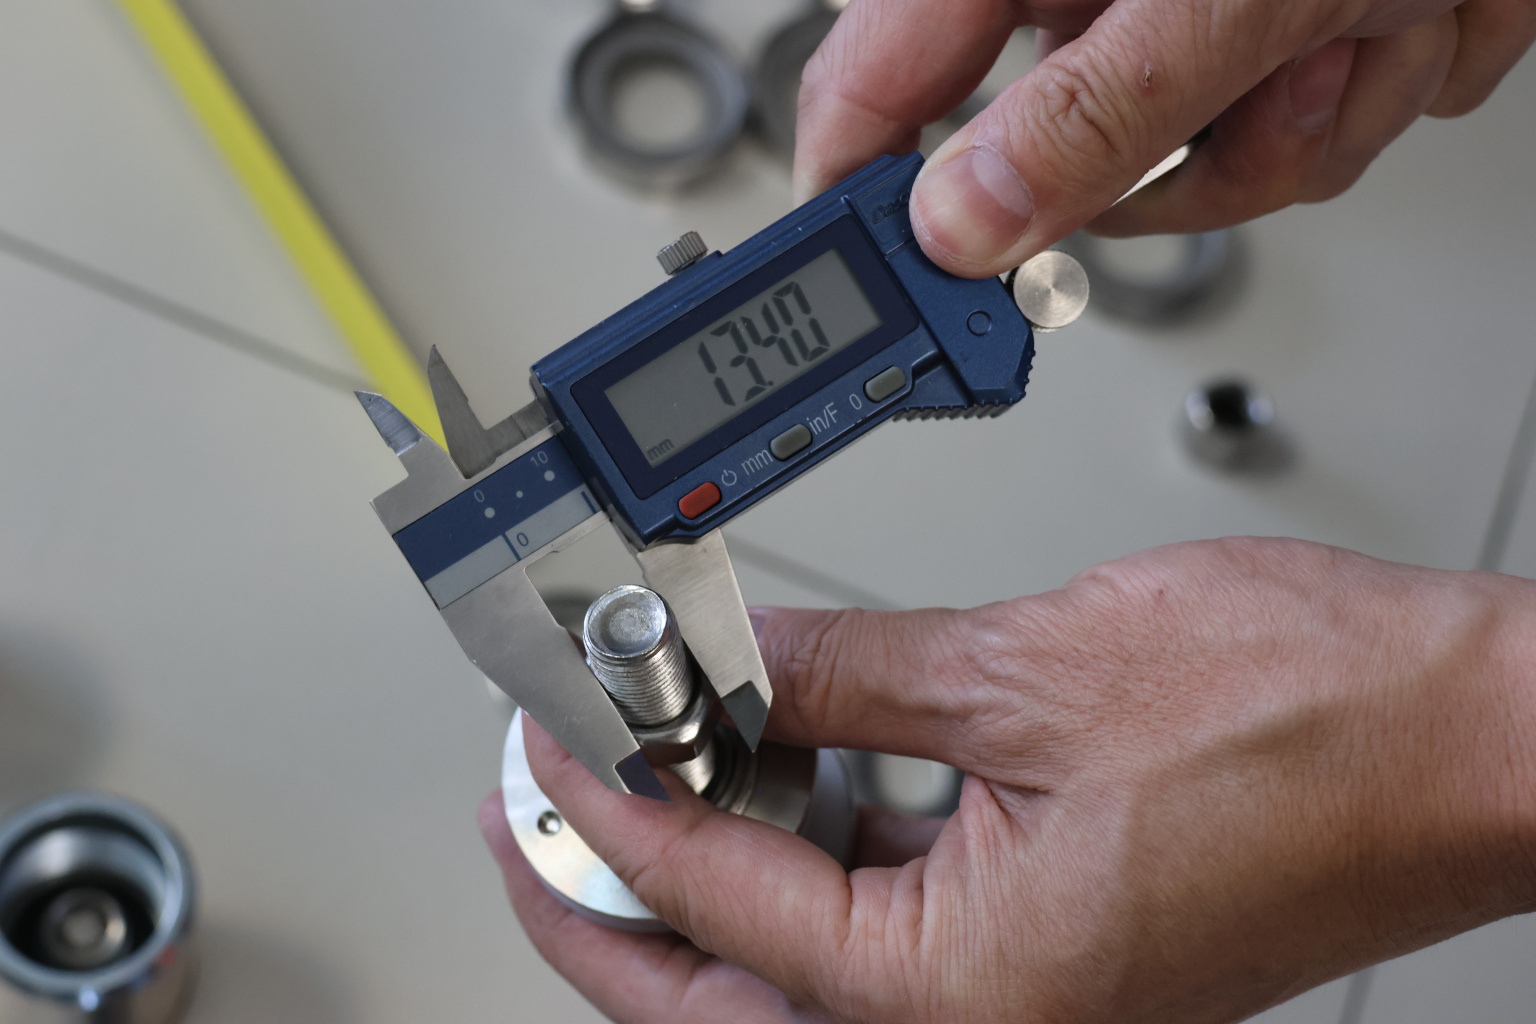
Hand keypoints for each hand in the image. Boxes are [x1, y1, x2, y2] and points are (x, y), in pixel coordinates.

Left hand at [484, 537, 1535, 1022]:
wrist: (1471, 731)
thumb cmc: (1316, 717)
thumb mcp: (1027, 667)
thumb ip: (845, 670)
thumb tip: (726, 665)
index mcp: (968, 990)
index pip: (717, 903)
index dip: (604, 806)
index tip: (540, 740)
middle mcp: (992, 1019)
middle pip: (727, 990)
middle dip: (613, 899)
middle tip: (533, 816)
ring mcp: (1026, 990)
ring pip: (802, 956)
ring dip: (717, 864)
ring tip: (647, 769)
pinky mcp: (1058, 939)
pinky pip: (892, 913)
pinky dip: (821, 845)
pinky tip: (791, 764)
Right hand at [793, 0, 1535, 276]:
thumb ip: (1087, 118)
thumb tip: (964, 225)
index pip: (869, 93)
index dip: (860, 202)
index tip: (884, 299)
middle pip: (1046, 167)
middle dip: (1162, 173)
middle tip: (1204, 134)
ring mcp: (1178, 31)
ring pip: (1184, 180)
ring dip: (1289, 135)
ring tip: (1338, 34)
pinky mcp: (1260, 60)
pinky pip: (1276, 156)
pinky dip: (1345, 114)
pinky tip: (1373, 29)